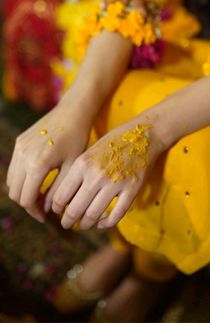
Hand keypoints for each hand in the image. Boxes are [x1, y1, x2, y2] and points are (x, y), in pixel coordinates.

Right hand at [7, 99, 91, 222]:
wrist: (73, 112)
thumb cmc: (78, 138)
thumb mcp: (72, 167)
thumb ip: (59, 190)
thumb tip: (48, 209)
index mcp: (37, 164)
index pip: (27, 199)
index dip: (35, 212)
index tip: (46, 217)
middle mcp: (23, 156)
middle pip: (16, 192)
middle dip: (28, 204)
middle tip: (44, 208)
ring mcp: (19, 148)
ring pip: (11, 181)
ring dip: (23, 192)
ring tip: (41, 195)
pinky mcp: (19, 142)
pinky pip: (14, 168)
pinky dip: (22, 178)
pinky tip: (38, 180)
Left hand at [51, 114, 164, 230]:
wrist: (142, 134)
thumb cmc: (112, 143)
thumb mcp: (88, 152)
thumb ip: (77, 174)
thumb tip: (64, 199)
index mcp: (82, 164)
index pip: (61, 196)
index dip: (56, 208)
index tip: (58, 212)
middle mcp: (96, 175)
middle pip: (75, 210)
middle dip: (68, 221)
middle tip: (66, 224)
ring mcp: (115, 183)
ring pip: (93, 215)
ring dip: (86, 224)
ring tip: (84, 225)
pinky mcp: (132, 189)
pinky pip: (116, 215)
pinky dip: (107, 224)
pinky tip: (103, 223)